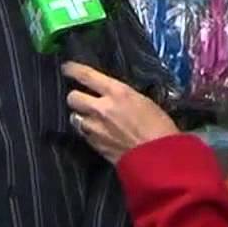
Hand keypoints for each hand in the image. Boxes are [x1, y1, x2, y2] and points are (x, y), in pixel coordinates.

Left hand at [63, 62, 179, 163]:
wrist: (158, 158)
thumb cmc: (160, 127)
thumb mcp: (144, 101)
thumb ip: (122, 96)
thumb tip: (113, 95)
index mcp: (117, 92)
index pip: (86, 75)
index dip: (73, 69)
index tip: (67, 68)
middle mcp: (101, 108)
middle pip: (73, 97)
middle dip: (76, 97)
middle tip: (83, 98)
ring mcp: (95, 129)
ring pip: (74, 118)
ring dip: (81, 116)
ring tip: (90, 118)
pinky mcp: (95, 146)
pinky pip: (84, 135)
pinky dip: (88, 132)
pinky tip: (98, 133)